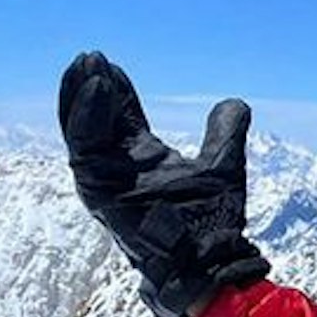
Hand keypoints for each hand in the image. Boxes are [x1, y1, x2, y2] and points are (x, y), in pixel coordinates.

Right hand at [58, 51, 269, 316]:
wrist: (211, 260)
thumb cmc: (214, 223)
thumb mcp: (223, 166)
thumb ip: (225, 132)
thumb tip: (234, 102)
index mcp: (141, 161)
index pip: (119, 120)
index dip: (115, 93)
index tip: (111, 65)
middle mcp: (119, 170)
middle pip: (95, 121)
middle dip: (90, 88)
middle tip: (91, 56)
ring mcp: (108, 182)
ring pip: (81, 132)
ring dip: (81, 97)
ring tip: (89, 66)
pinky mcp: (102, 193)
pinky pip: (85, 150)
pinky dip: (88, 118)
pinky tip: (99, 90)